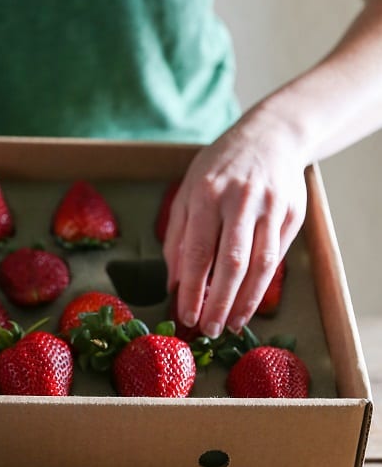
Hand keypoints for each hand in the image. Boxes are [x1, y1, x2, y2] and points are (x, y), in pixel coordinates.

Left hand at [162, 114, 307, 337]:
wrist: (271, 136)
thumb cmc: (220, 168)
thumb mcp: (188, 191)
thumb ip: (178, 236)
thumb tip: (174, 283)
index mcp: (206, 193)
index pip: (198, 251)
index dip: (192, 288)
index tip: (186, 315)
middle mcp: (240, 200)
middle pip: (231, 262)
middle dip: (219, 302)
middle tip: (210, 329)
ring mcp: (270, 207)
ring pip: (261, 264)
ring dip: (247, 300)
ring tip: (233, 324)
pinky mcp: (293, 213)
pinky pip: (278, 256)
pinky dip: (264, 284)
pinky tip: (250, 301)